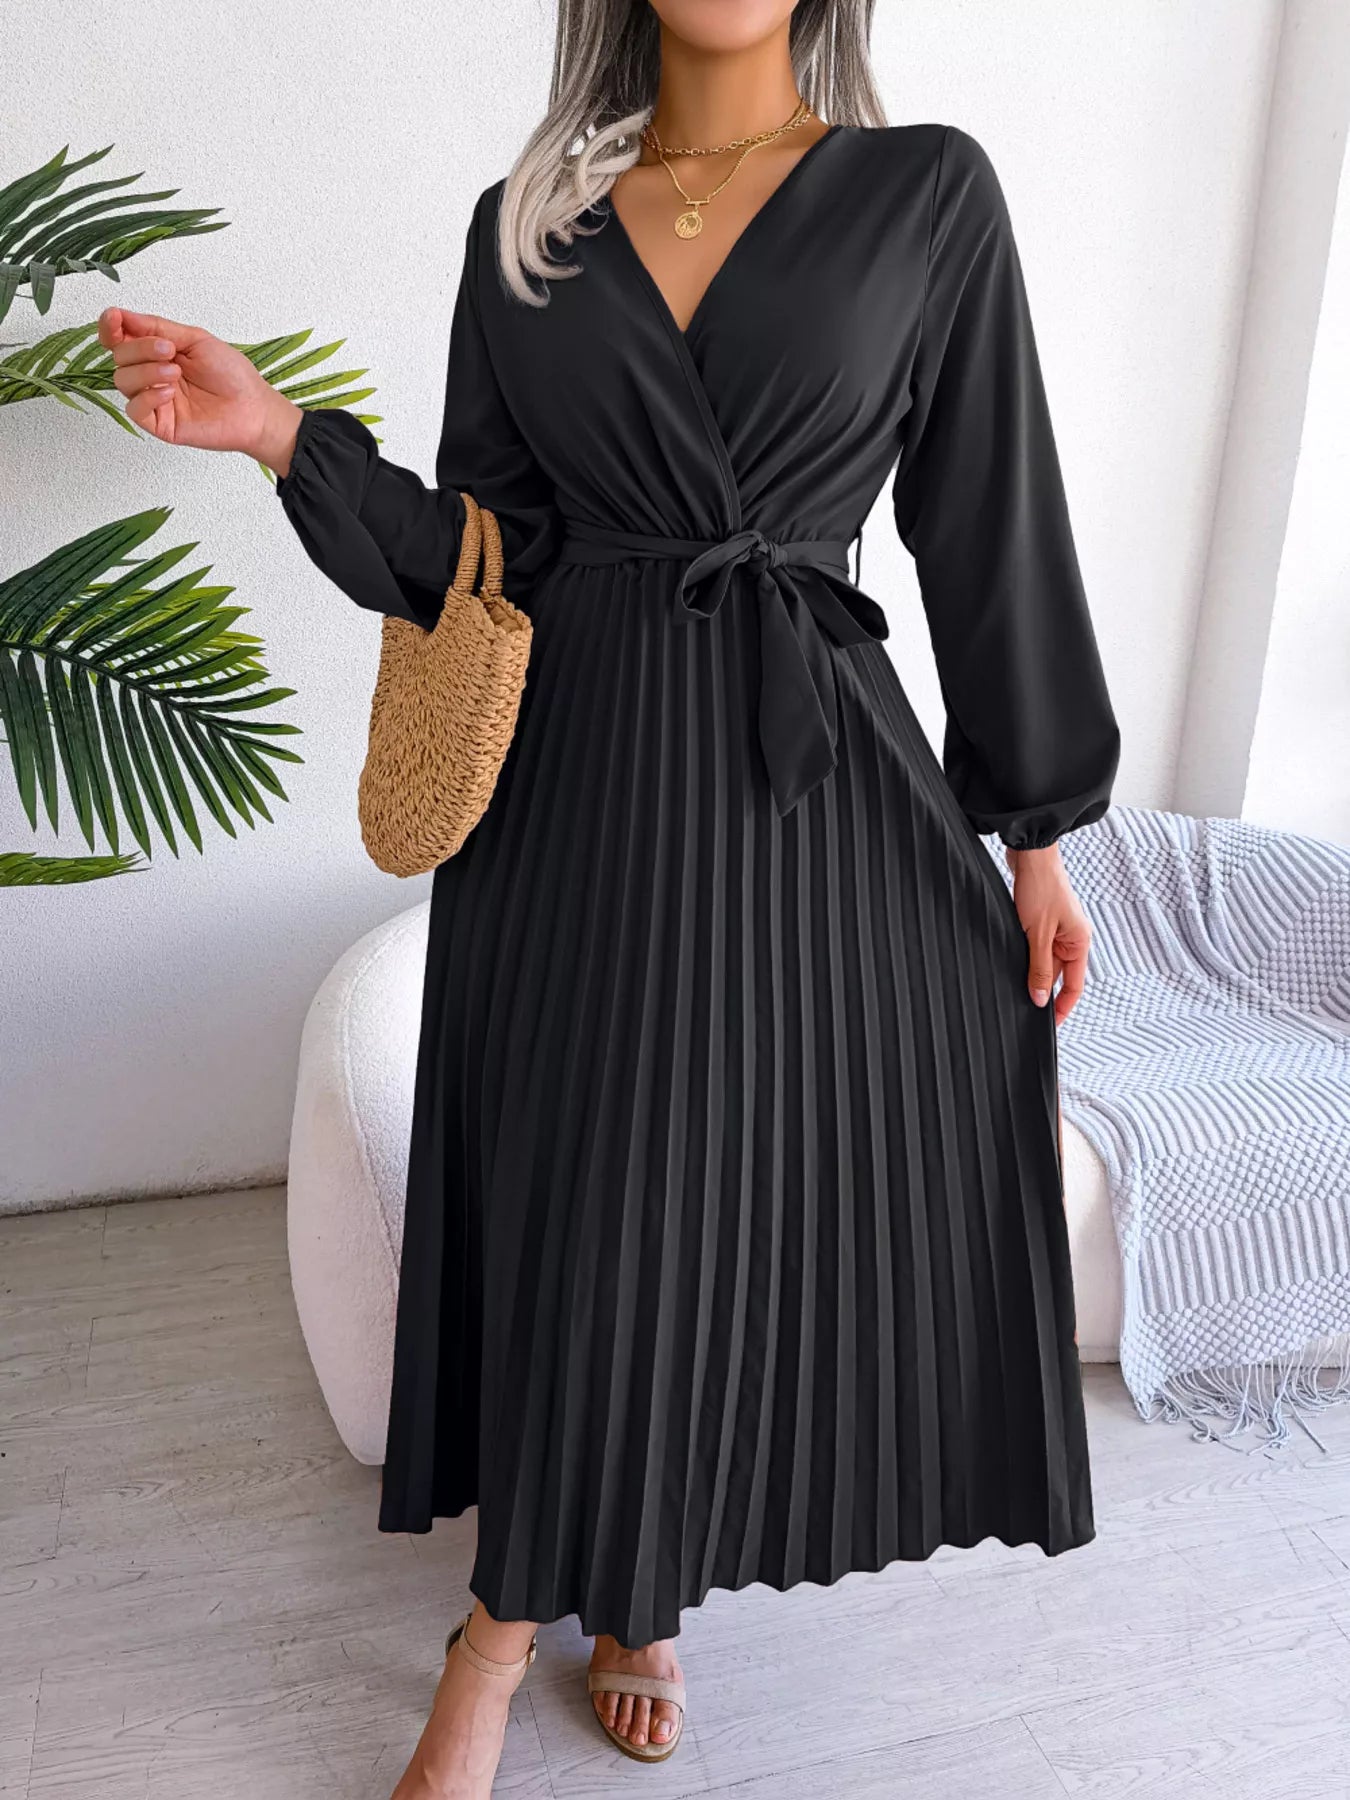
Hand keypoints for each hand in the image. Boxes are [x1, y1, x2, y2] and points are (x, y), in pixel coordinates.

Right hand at [97, 306, 302, 473]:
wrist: (253, 408)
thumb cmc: (232, 375)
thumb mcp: (196, 339)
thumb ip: (158, 327)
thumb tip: (124, 315)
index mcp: (157, 351)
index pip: (119, 337)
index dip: (110, 326)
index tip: (115, 319)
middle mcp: (151, 374)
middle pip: (119, 356)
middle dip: (140, 349)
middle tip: (170, 351)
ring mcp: (153, 399)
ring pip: (122, 380)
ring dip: (146, 372)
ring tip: (175, 373)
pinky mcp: (159, 423)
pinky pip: (134, 408)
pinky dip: (148, 397)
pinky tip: (169, 392)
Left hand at [1007, 843, 1092, 1023]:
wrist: (1030, 853)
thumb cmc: (1040, 888)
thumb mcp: (1037, 934)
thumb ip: (1039, 968)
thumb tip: (1040, 999)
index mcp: (1079, 942)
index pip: (1074, 986)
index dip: (1063, 1007)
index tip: (1050, 1026)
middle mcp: (1071, 937)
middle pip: (1057, 975)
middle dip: (1040, 989)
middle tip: (1020, 1008)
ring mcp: (1056, 929)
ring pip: (1043, 961)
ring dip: (1029, 972)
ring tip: (1012, 986)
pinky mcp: (1040, 920)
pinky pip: (1034, 946)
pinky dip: (1024, 956)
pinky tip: (1010, 962)